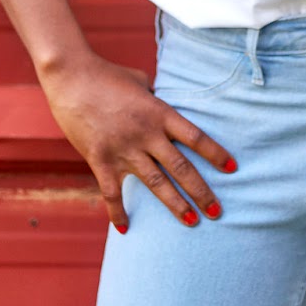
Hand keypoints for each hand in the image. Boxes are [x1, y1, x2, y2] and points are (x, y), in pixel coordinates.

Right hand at [38, 52, 236, 232]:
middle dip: (201, 191)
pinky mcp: (100, 159)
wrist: (72, 77)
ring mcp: (123, 149)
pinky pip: (113, 192)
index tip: (233, 169)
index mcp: (160, 112)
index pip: (196, 138)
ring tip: (192, 221)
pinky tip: (125, 229)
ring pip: (156, 184)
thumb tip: (163, 107)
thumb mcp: (141, 84)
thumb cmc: (108, 75)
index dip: (216, 154)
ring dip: (175, 205)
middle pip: (181, 167)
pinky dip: (118, 212)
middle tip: (217, 211)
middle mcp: (146, 134)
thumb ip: (155, 101)